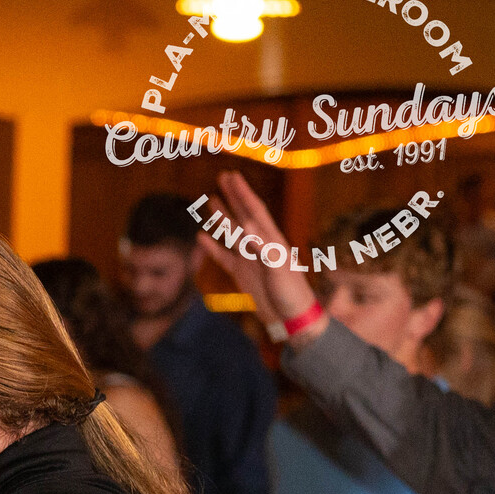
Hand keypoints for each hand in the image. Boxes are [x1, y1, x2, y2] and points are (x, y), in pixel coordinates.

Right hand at [196, 173, 322, 336]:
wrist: (292, 317)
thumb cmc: (290, 292)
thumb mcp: (278, 268)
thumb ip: (263, 246)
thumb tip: (246, 225)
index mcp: (271, 240)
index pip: (254, 211)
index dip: (242, 193)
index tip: (231, 176)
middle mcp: (261, 245)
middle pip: (244, 215)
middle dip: (234, 196)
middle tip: (222, 177)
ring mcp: (250, 259)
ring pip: (233, 233)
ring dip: (223, 217)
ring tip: (211, 201)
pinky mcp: (242, 274)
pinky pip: (224, 257)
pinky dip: (213, 247)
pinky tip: (202, 238)